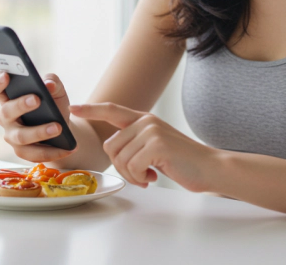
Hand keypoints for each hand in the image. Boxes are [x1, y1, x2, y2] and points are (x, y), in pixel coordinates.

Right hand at [0, 71, 75, 162]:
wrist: (63, 128)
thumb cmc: (53, 104)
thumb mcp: (56, 90)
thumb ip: (52, 82)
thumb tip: (49, 84)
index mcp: (8, 98)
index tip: (6, 75)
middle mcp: (6, 117)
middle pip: (6, 112)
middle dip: (20, 105)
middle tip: (36, 99)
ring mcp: (12, 136)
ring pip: (21, 136)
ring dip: (40, 132)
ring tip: (58, 127)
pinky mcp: (23, 152)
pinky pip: (35, 154)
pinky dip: (54, 151)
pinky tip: (69, 148)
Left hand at [69, 103, 216, 191]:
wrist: (211, 168)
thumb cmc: (183, 162)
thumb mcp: (156, 146)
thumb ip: (136, 142)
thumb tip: (114, 149)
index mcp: (144, 119)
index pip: (113, 110)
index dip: (92, 110)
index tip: (74, 109)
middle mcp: (146, 121)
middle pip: (110, 147)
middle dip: (122, 168)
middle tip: (141, 176)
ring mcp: (151, 131)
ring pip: (120, 159)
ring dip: (132, 175)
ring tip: (149, 176)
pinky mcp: (157, 145)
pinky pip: (132, 167)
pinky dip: (140, 178)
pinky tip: (154, 178)